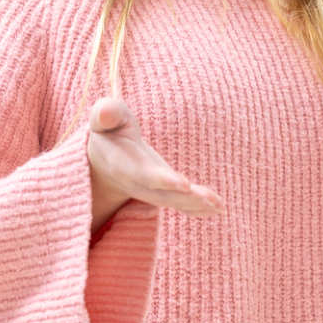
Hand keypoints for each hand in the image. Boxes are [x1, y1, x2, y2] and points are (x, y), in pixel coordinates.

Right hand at [85, 97, 223, 231]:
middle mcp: (138, 184)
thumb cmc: (108, 132)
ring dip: (197, 204)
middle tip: (209, 200)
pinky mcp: (163, 192)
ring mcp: (151, 191)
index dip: (163, 180)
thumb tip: (104, 113)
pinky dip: (199, 209)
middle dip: (186, 198)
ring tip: (219, 205)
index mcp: (123, 165)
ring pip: (175, 202)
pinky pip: (181, 204)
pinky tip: (219, 208)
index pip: (144, 175)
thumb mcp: (103, 120)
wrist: (103, 159)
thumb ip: (105, 114)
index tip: (184, 184)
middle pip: (163, 194)